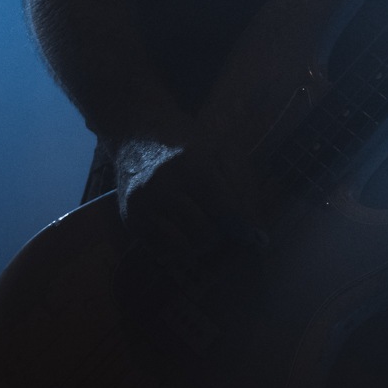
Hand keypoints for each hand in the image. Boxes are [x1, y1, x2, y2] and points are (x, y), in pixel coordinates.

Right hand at [117, 141, 263, 279]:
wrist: (138, 137)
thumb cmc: (189, 145)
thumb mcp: (222, 152)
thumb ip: (243, 188)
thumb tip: (257, 231)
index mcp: (192, 164)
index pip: (224, 209)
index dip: (240, 224)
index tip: (249, 229)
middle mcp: (163, 185)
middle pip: (204, 232)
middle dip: (219, 233)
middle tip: (221, 223)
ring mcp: (143, 204)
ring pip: (183, 246)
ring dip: (199, 243)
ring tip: (201, 226)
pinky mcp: (130, 219)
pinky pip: (163, 250)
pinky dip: (178, 246)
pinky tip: (180, 228)